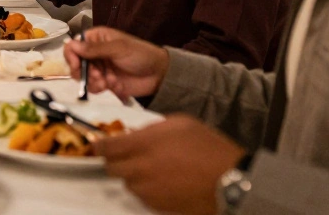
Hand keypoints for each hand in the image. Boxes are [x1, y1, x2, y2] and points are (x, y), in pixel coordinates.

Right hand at [63, 27, 169, 101]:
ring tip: (107, 83)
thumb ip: (95, 49)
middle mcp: (94, 53)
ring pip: (83, 77)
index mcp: (96, 39)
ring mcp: (99, 68)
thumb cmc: (140, 54)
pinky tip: (113, 86)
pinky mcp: (104, 82)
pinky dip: (100, 88)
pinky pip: (93, 87)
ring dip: (92, 81)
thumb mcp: (118, 48)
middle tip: (97, 76)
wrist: (158, 74)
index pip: (73, 45)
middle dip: (85, 72)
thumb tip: (71, 44)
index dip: (72, 56)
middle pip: (75, 63)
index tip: (77, 66)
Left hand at [96, 114, 244, 214]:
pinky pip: (143, 196)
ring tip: (156, 168)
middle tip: (129, 156)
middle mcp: (140, 168)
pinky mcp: (157, 205)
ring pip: (127, 183)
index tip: (98, 144)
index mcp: (143, 143)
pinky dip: (148, 189)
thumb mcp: (179, 123)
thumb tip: (134, 134)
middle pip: (111, 168)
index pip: (106, 147)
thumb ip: (151, 128)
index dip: (99, 146)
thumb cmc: (208, 148)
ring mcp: (147, 189)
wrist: (230, 180)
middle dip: (116, 161)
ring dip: (134, 175)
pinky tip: (166, 181)